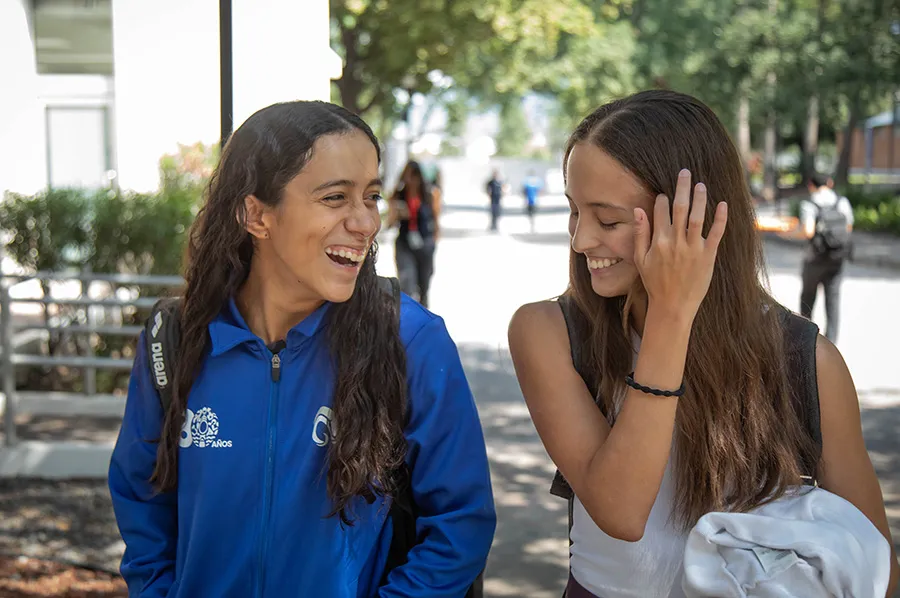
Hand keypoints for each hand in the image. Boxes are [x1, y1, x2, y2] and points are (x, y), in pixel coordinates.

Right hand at [633, 169, 726, 320]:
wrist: (672, 306)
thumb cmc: (655, 283)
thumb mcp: (640, 260)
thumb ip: (640, 234)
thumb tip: (637, 210)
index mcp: (658, 242)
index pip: (660, 211)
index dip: (661, 199)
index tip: (663, 194)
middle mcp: (676, 242)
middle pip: (680, 208)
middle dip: (682, 188)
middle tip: (685, 172)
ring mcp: (693, 248)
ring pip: (698, 217)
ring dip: (700, 198)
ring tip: (701, 184)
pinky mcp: (708, 256)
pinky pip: (715, 233)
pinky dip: (720, 218)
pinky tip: (723, 204)